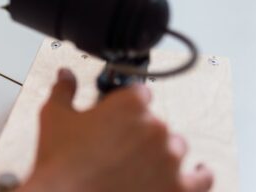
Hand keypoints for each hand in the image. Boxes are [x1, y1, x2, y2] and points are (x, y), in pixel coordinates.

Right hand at [20, 69, 212, 191]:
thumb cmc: (61, 164)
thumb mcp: (54, 117)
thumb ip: (64, 90)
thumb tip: (66, 75)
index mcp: (129, 105)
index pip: (140, 93)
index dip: (126, 103)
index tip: (119, 112)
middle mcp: (155, 128)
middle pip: (156, 122)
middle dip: (139, 132)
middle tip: (117, 147)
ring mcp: (170, 160)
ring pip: (176, 147)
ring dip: (162, 153)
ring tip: (140, 165)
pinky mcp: (178, 189)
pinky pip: (201, 179)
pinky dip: (200, 174)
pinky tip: (198, 171)